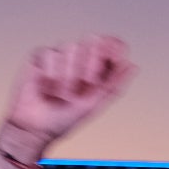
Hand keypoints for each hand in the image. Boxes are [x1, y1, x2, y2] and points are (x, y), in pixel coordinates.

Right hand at [1, 35, 135, 154]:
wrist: (35, 129)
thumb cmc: (63, 120)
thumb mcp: (94, 105)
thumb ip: (114, 85)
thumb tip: (133, 66)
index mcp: (97, 68)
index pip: (112, 44)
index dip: (114, 49)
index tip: (112, 64)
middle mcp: (80, 58)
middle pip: (93, 40)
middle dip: (91, 65)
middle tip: (85, 85)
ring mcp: (60, 56)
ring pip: (71, 47)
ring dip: (68, 76)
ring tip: (62, 94)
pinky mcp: (41, 57)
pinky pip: (51, 54)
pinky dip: (51, 75)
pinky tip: (46, 88)